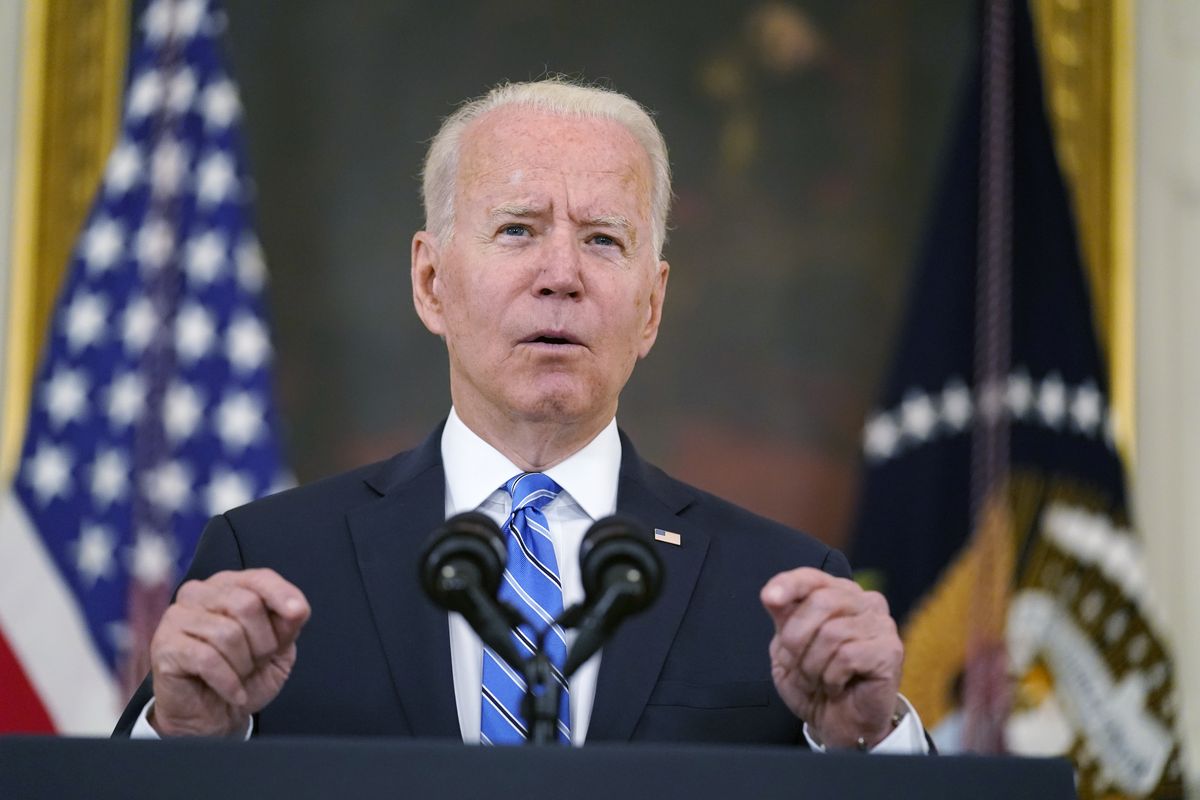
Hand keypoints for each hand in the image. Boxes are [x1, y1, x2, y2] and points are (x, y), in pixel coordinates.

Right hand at [148, 569, 310, 736]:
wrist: (213, 716)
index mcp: (227, 586)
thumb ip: (287, 623)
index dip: (282, 594)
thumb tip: (296, 608)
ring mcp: (177, 617)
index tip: (298, 613)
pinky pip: (207, 659)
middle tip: (256, 662)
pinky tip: (233, 691)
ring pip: (228, 634)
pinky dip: (228, 681)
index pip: (259, 578)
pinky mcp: (164, 646)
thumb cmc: (242, 675)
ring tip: (239, 675)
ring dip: (243, 664)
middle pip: (246, 605)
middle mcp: (199, 594)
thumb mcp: (277, 648)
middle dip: (262, 642)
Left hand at [760, 567, 902, 748]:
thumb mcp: (787, 647)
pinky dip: (831, 677)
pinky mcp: (890, 650)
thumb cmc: (815, 682)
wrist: (839, 724)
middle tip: (796, 665)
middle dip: (796, 638)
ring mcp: (882, 624)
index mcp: (839, 594)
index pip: (812, 577)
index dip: (789, 584)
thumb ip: (783, 617)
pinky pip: (847, 656)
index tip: (769, 599)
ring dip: (813, 664)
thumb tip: (772, 594)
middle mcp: (865, 602)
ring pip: (832, 632)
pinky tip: (837, 686)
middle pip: (820, 602)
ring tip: (818, 679)